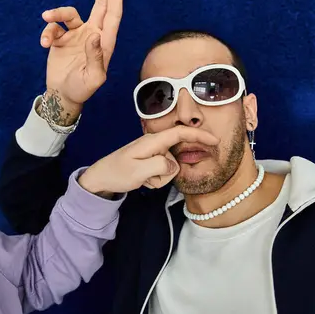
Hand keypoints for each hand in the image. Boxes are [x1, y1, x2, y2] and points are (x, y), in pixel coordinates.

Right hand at [39, 0, 123, 125]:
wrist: (63, 95)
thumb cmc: (82, 90)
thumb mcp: (93, 78)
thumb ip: (95, 58)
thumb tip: (95, 36)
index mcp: (105, 43)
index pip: (112, 16)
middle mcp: (93, 35)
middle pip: (100, 5)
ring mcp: (76, 36)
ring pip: (68, 14)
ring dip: (57, 13)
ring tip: (46, 17)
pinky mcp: (61, 39)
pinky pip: (53, 27)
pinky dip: (47, 31)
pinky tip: (44, 43)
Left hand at [78, 127, 219, 197]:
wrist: (100, 178)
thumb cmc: (117, 173)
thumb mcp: (139, 171)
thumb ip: (160, 166)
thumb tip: (173, 165)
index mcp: (152, 141)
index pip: (180, 133)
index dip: (199, 135)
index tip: (214, 141)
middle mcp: (154, 144)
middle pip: (176, 155)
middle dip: (169, 170)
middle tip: (149, 179)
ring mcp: (152, 152)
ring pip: (170, 166)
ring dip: (160, 177)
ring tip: (143, 179)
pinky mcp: (150, 161)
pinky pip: (163, 171)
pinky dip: (156, 178)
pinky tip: (143, 180)